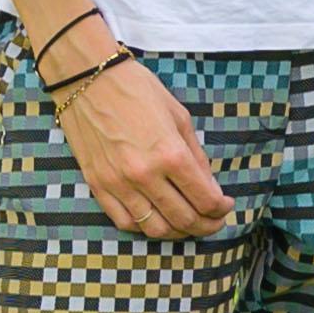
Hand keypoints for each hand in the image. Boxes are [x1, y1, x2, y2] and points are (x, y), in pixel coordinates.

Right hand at [47, 53, 236, 240]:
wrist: (87, 80)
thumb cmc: (138, 91)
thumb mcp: (180, 117)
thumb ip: (196, 157)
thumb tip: (210, 188)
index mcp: (170, 154)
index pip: (205, 199)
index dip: (221, 209)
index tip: (226, 206)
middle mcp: (145, 174)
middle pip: (183, 219)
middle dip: (206, 225)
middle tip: (214, 221)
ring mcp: (118, 183)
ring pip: (154, 228)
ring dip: (178, 232)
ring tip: (188, 224)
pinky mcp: (98, 186)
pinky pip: (125, 222)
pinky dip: (145, 227)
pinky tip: (157, 219)